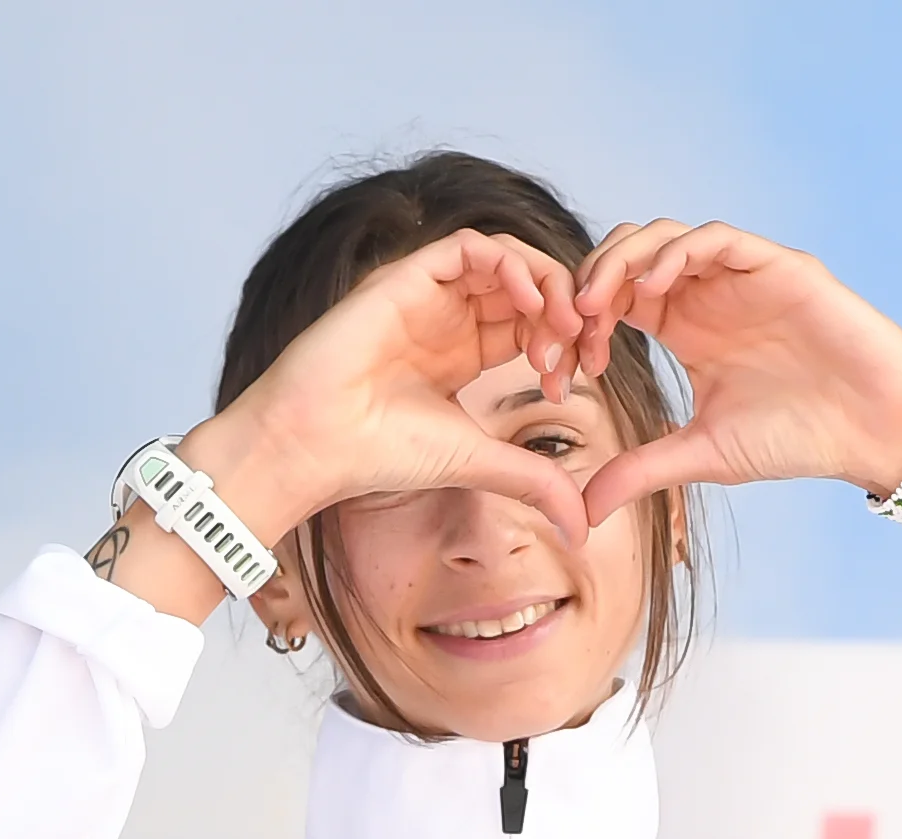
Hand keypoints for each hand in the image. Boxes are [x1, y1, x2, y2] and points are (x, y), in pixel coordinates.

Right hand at [194, 228, 590, 548]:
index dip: (564, 342)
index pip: (531, 322)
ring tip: (562, 324)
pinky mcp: (405, 276)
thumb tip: (584, 529)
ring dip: (546, 282)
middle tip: (581, 346)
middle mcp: (447, 317)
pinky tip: (528, 301)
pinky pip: (469, 246)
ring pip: (505, 258)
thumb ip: (535, 482)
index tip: (574, 380)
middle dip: (566, 310)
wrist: (317, 444)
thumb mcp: (481, 462)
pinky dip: (509, 262)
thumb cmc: (383, 454)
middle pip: (526, 285)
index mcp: (463, 352)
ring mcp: (426, 294)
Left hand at [570, 221, 901, 526]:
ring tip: (599, 302)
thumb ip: (641, 470)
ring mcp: (742, 275)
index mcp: (685, 328)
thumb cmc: (797, 438)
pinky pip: (717, 239)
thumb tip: (581, 511)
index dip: (579, 322)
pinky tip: (654, 287)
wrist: (871, 432)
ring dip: (623, 261)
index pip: (614, 300)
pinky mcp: (777, 266)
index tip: (560, 363)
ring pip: (665, 237)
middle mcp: (709, 294)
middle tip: (569, 324)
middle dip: (588, 282)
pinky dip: (678, 253)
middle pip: (628, 256)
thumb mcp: (703, 453)